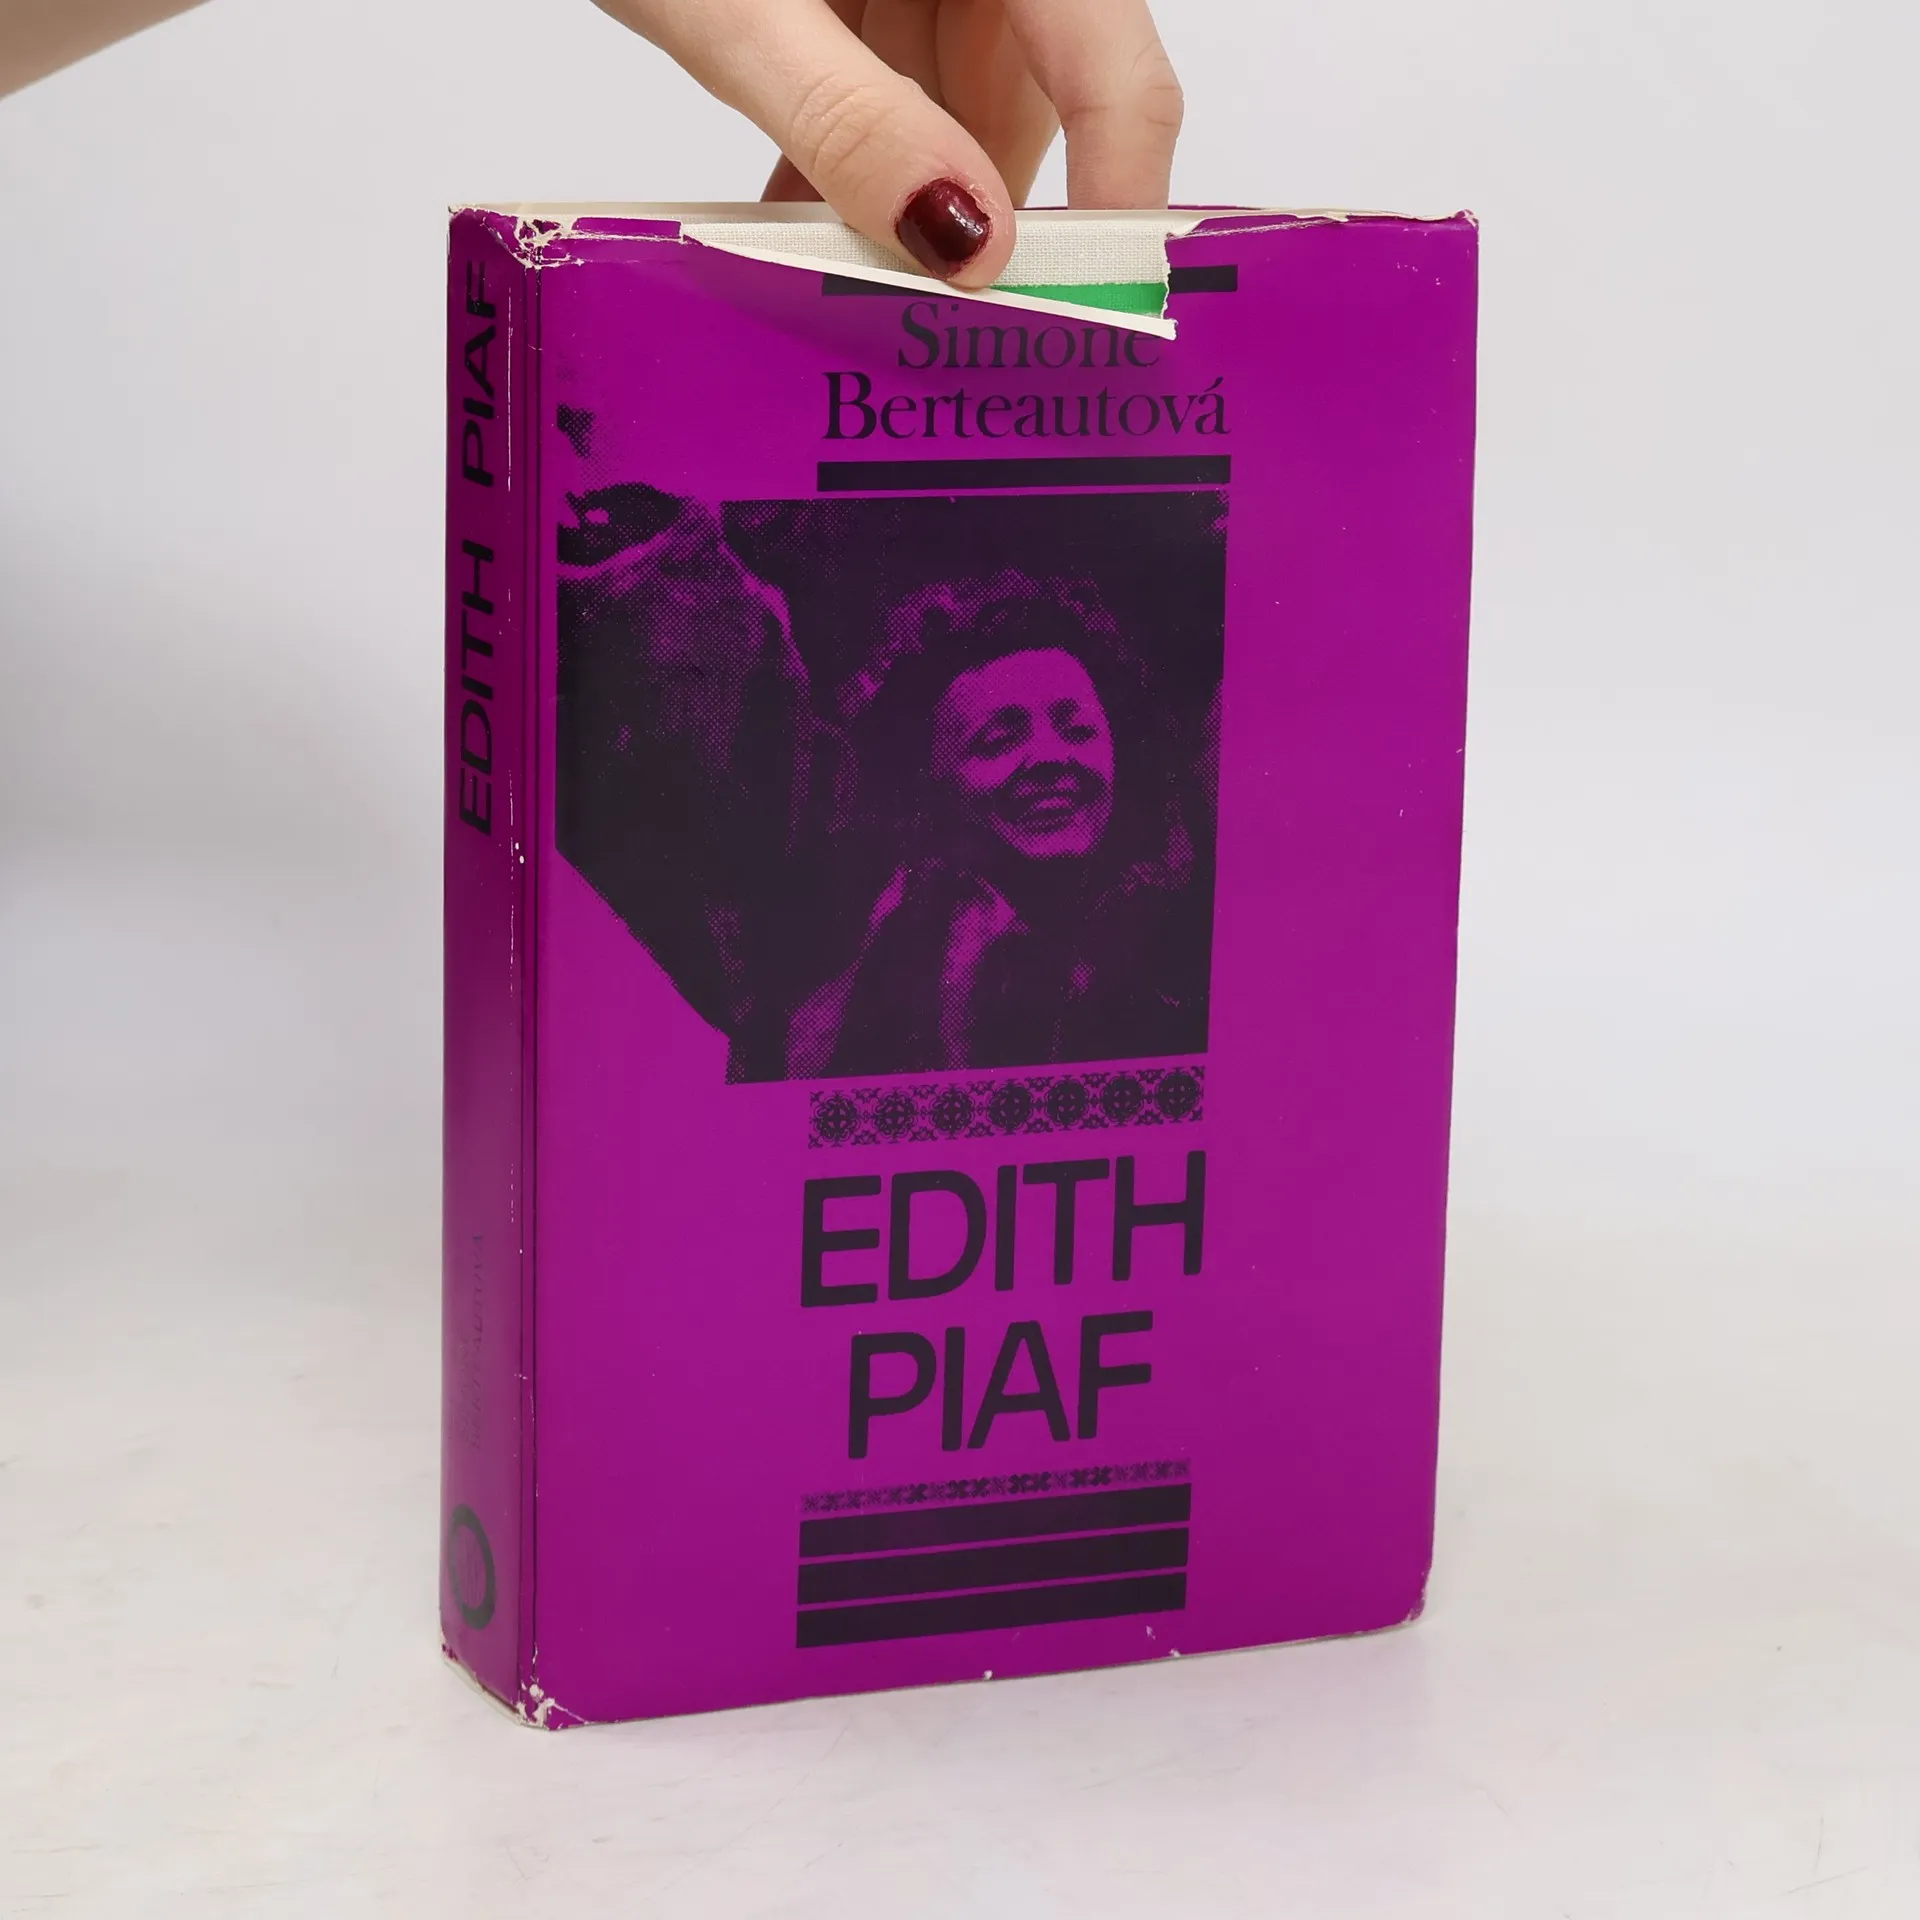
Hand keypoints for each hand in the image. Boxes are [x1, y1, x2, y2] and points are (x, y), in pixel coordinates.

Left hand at [594, 0, 1181, 287]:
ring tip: (848, 303)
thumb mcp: (743, 10)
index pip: (1116, 67)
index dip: (1122, 197)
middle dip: (982, 233)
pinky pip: (890, 97)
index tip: (1089, 315)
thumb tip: (963, 247)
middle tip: (938, 346)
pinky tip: (799, 235)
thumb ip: (852, 122)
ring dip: (902, 215)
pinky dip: (851, 169)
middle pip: (1033, 112)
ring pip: (957, 120)